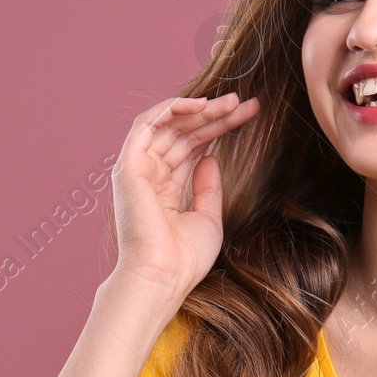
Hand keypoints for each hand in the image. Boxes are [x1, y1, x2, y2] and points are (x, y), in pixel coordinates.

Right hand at [112, 92, 259, 291]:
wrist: (164, 275)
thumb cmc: (185, 257)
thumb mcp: (207, 216)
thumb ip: (208, 186)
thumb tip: (210, 158)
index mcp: (164, 189)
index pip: (193, 147)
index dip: (219, 128)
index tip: (248, 116)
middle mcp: (149, 175)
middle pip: (185, 133)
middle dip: (215, 115)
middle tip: (245, 103)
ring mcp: (137, 169)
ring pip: (170, 125)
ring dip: (200, 109)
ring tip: (232, 102)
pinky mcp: (129, 165)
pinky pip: (147, 124)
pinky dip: (172, 109)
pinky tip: (201, 104)